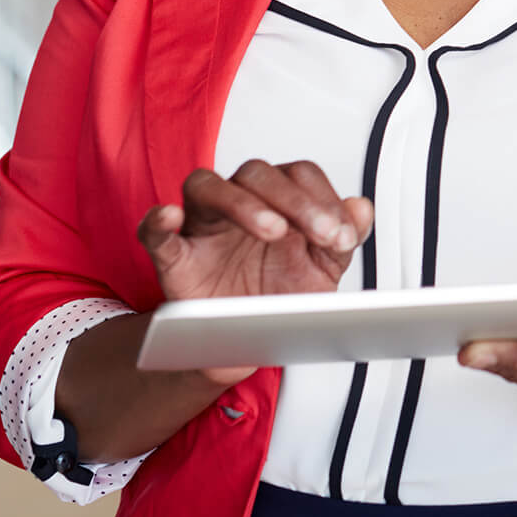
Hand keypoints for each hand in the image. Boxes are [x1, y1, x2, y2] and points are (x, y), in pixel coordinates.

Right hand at [137, 161, 374, 384]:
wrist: (245, 343)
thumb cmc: (280, 295)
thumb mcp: (322, 271)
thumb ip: (343, 240)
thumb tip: (361, 207)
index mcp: (276, 200)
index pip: (298, 175)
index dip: (323, 199)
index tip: (343, 237)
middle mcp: (237, 203)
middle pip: (257, 173)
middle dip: (294, 200)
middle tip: (320, 234)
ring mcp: (201, 225)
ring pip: (207, 186)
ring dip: (242, 202)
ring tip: (273, 230)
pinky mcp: (173, 256)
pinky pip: (155, 230)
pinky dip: (159, 220)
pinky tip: (171, 217)